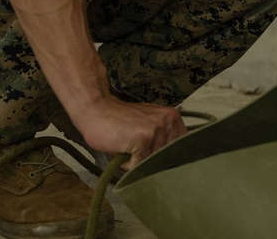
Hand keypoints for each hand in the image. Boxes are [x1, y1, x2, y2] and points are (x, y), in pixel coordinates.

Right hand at [71, 95, 187, 168]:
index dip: (166, 158)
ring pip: (152, 163)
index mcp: (173, 118)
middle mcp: (169, 121)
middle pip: (166, 158)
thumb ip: (163, 139)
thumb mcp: (148, 125)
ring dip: (136, 161)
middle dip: (148, 160)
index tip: (155, 159)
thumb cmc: (119, 121)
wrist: (96, 111)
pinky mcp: (144, 137)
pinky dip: (126, 163)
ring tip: (125, 146)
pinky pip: (138, 165)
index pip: (181, 149)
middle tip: (133, 148)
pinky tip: (121, 149)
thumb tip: (173, 165)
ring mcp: (157, 128)